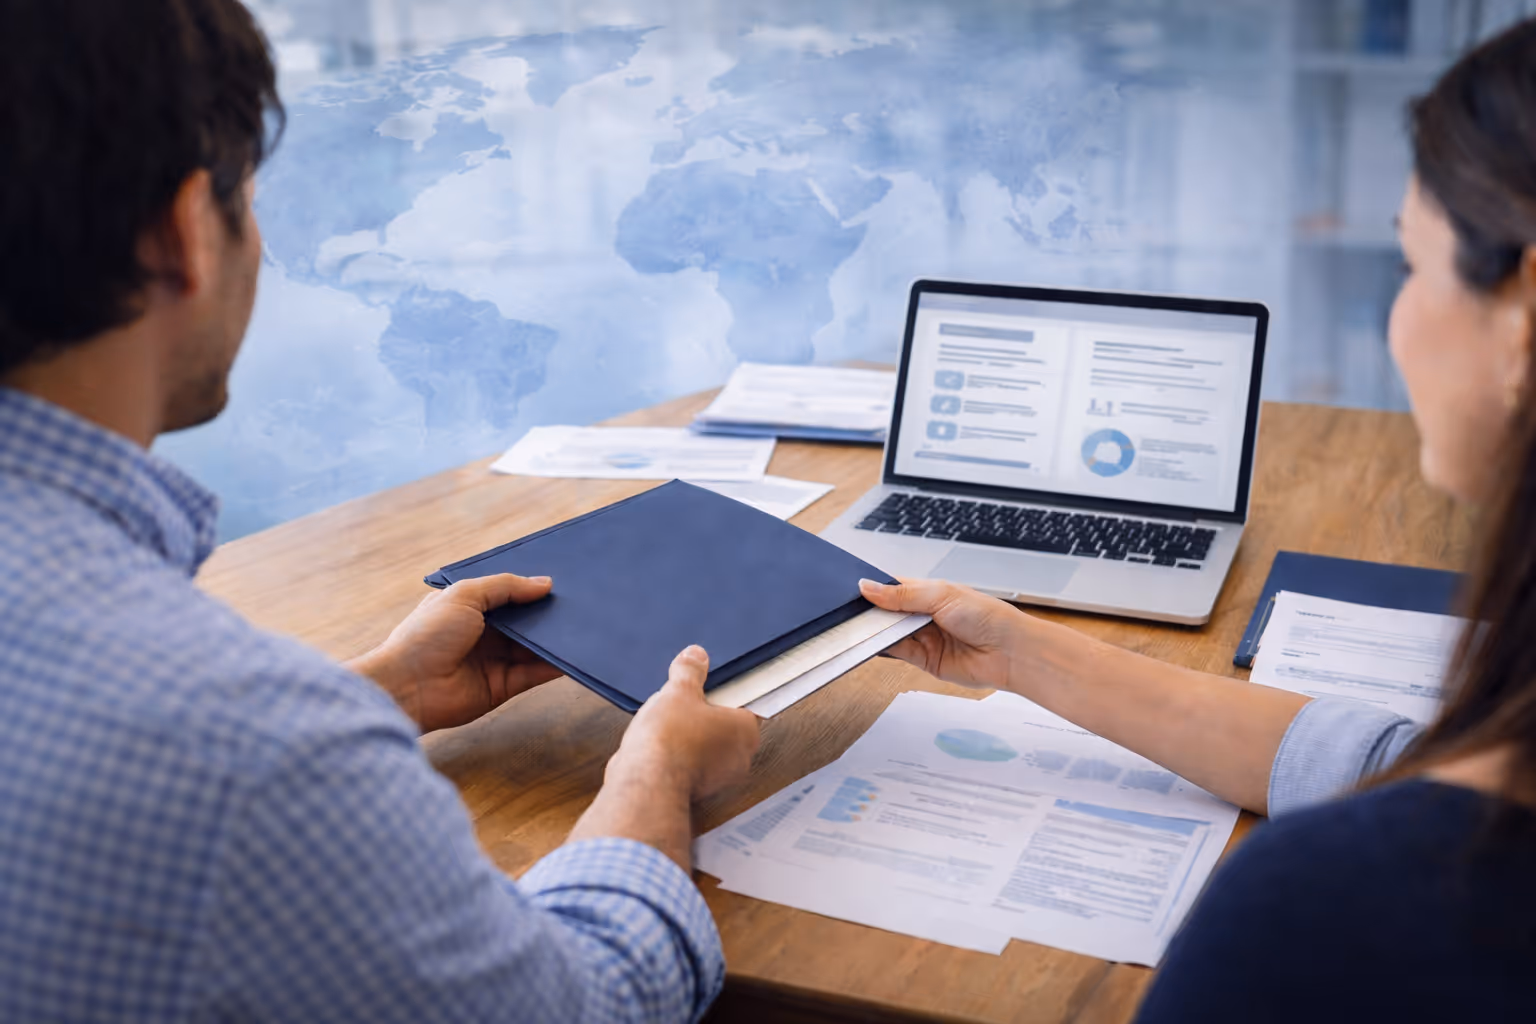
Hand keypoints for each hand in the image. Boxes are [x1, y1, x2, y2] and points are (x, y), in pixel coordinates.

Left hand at [350, 574, 562, 731]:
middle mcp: (483, 633)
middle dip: (547, 613)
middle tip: (578, 603)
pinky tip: (572, 653)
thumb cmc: (426, 634)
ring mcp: (494, 660)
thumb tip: (545, 583)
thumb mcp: (464, 595)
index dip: (530, 589)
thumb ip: (506, 587)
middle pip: (524, 621)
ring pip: (533, 647)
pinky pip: (535, 673)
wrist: (408, 686)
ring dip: (554, 639)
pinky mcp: (503, 686)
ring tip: (583, 625)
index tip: (560, 582)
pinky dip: (554, 665)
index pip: (507, 595)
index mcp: (469, 607)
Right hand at [611, 645, 760, 802]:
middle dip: (702, 716)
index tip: (706, 687)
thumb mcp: (678, 692)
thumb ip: (689, 672)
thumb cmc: (670, 739)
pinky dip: (676, 757)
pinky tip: (657, 746)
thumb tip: (696, 655)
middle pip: (723, 726)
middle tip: (681, 703)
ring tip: (664, 725)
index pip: (744, 703)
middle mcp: (739, 757)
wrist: (646, 783)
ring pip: (705, 748)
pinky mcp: (695, 791)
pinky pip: (688, 766)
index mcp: (746, 729)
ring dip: (687, 738)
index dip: (724, 693)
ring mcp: (718, 778)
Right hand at [859, 577, 1025, 691]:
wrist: (1010, 652)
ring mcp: (925, 637)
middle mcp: (925, 614)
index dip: (874, 589)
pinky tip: (875, 641)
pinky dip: (885, 648)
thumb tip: (869, 587)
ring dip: (877, 630)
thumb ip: (902, 594)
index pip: (894, 588)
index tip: (854, 589)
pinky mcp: (925, 660)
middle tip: (851, 610)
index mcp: (930, 592)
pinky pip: (898, 652)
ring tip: (859, 626)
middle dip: (872, 611)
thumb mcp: (941, 595)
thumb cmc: (988, 617)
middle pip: (888, 612)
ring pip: (890, 633)